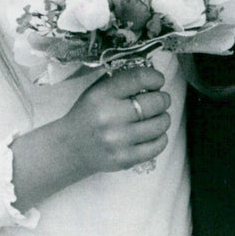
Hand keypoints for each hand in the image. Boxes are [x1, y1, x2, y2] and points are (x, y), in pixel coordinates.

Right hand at [11, 65, 170, 209]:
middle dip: (163, 99)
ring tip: (157, 116)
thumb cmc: (89, 114)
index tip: (158, 80)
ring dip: (164, 118)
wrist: (70, 148)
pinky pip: (157, 145)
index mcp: (102, 95)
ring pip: (160, 124)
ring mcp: (118, 140)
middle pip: (155, 102)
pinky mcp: (125, 159)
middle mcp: (110, 117)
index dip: (155, 77)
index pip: (139, 78)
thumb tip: (153, 75)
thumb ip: (123, 81)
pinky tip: (154, 133)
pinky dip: (161, 137)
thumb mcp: (97, 90)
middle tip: (160, 100)